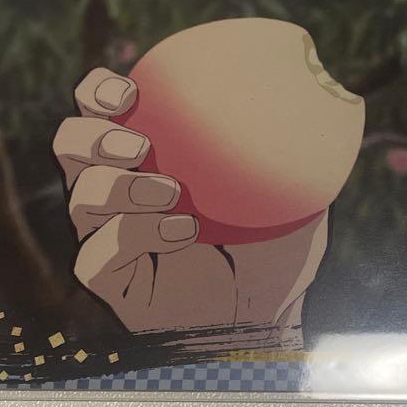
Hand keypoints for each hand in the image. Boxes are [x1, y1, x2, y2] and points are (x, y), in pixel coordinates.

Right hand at [53, 67, 328, 342]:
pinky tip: (182, 232)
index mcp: (147, 161)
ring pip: (81, 197)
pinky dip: (135, 236)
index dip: (100, 91)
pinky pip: (97, 255)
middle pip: (71, 145)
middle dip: (94, 132)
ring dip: (120, 186)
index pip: (103, 113)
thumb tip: (334, 93)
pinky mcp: (110, 280)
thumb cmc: (276, 252)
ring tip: (169, 191)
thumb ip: (296, 147)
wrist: (266, 318)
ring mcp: (110, 237)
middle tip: (139, 141)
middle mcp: (119, 194)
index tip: (131, 88)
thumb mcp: (295, 192)